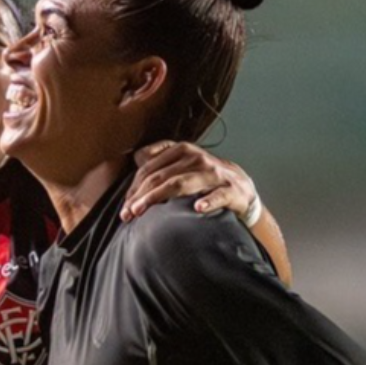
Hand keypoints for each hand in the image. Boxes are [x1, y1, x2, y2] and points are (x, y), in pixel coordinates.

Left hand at [123, 141, 257, 220]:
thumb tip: (135, 158)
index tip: (125, 207)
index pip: (150, 169)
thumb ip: (160, 160)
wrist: (241, 187)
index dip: (134, 188)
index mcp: (181, 150)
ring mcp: (214, 173)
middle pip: (161, 177)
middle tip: (127, 214)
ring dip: (159, 197)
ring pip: (181, 184)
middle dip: (140, 196)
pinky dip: (208, 201)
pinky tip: (197, 209)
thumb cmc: (204, 178)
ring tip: (142, 210)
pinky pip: (218, 195)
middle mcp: (196, 158)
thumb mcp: (182, 163)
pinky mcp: (231, 189)